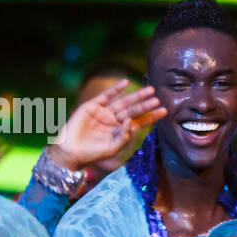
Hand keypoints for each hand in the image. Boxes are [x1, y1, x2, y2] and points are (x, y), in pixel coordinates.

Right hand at [47, 80, 164, 170]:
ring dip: (136, 96)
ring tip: (149, 90)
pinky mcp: (92, 106)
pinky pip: (106, 96)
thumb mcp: (113, 147)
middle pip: (134, 110)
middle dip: (145, 104)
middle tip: (158, 98)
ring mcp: (104, 112)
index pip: (140, 121)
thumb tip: (132, 120)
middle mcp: (114, 120)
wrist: (72, 151)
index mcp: (121, 130)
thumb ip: (124, 135)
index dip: (151, 116)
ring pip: (123, 102)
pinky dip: (115, 89)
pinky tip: (125, 83)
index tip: (164, 110)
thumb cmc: (93, 153)